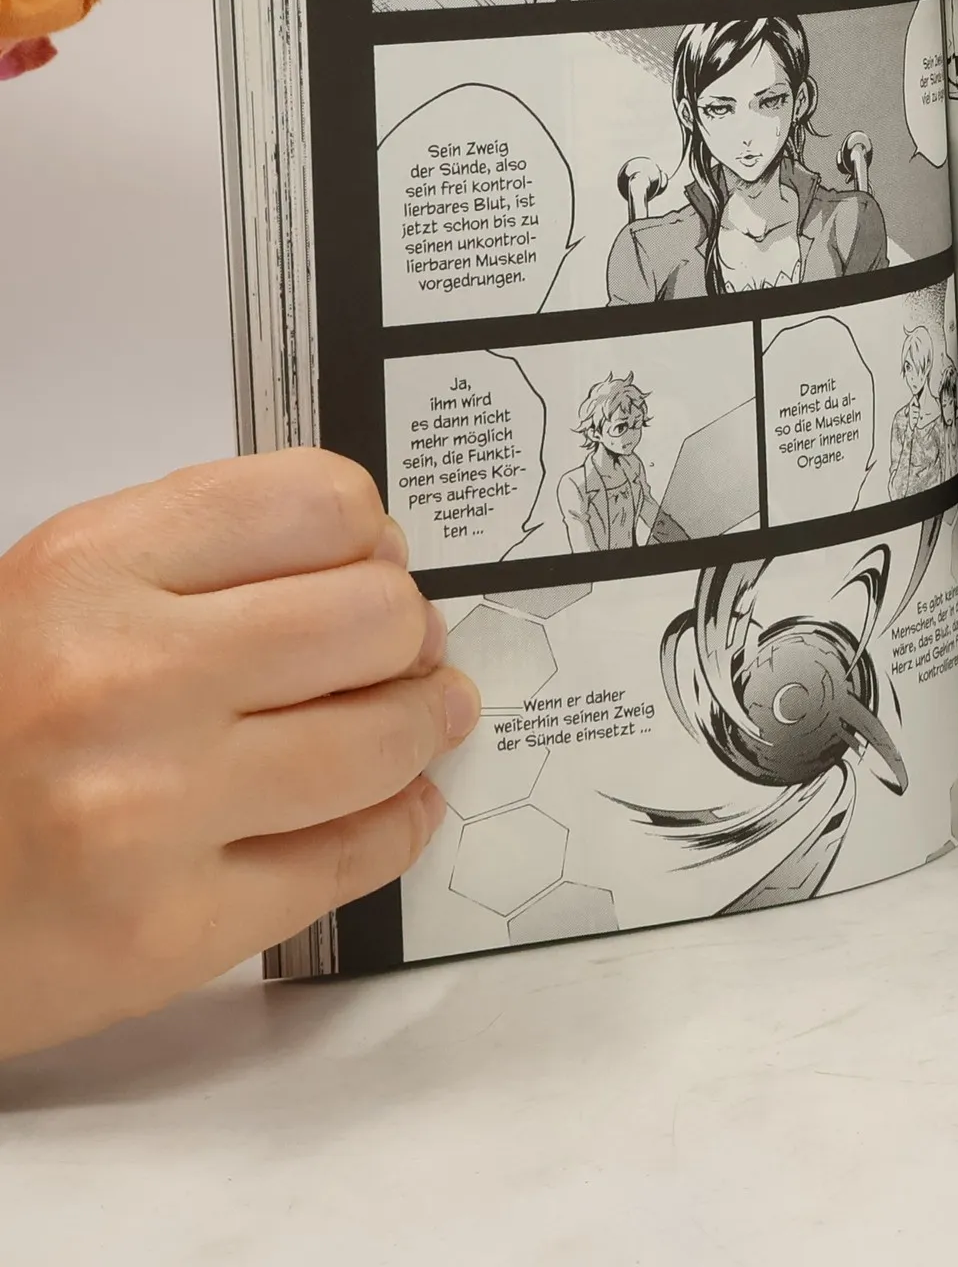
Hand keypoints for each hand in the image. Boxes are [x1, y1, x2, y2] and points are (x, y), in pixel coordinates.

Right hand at [0, 450, 477, 1059]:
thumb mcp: (56, 600)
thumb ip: (204, 566)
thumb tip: (380, 563)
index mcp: (88, 571)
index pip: (318, 506)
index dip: (366, 538)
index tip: (368, 566)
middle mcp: (121, 680)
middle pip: (376, 619)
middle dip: (405, 637)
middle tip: (399, 656)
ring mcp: (148, 811)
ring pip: (384, 740)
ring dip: (420, 727)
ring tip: (418, 722)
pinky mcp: (168, 930)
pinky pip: (354, 859)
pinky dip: (397, 827)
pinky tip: (394, 807)